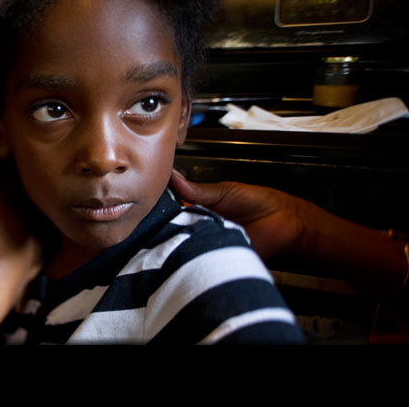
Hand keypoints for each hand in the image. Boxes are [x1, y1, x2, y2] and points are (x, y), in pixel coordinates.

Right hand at [169, 169, 306, 260]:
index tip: (149, 205)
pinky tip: (192, 249)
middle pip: (173, 229)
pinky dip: (197, 256)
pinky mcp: (216, 258)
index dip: (160, 208)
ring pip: (184, 245)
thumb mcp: (224, 191)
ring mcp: (206, 243)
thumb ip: (198, 190)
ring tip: (177, 235)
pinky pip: (202, 259)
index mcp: (198, 207)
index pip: (171, 210)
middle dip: (167, 227)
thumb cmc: (258, 202)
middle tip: (159, 223)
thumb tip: (172, 177)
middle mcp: (199, 226)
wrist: (286, 222)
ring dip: (181, 241)